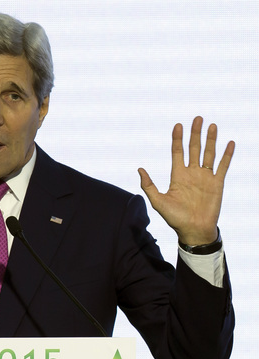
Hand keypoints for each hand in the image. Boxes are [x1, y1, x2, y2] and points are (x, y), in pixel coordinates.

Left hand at [138, 116, 234, 244]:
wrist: (193, 230)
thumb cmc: (175, 218)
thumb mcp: (158, 201)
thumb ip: (149, 185)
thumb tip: (140, 169)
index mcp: (177, 175)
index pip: (177, 152)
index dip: (177, 138)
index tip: (178, 125)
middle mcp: (191, 173)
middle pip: (193, 148)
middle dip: (195, 133)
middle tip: (197, 118)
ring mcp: (205, 177)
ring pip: (209, 154)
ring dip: (210, 140)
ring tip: (211, 125)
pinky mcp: (217, 183)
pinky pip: (223, 166)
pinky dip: (227, 154)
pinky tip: (229, 143)